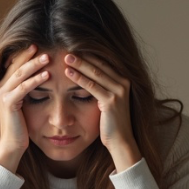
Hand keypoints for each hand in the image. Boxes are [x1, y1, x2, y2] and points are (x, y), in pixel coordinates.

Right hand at [0, 45, 50, 171]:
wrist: (11, 145)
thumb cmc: (21, 126)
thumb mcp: (23, 104)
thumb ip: (26, 90)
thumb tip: (40, 78)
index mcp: (3, 86)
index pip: (14, 64)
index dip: (25, 55)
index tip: (38, 45)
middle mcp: (0, 87)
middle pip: (16, 65)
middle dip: (30, 55)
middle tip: (44, 46)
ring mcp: (3, 95)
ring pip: (20, 74)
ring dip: (35, 64)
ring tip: (48, 57)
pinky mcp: (8, 104)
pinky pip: (24, 88)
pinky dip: (35, 80)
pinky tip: (47, 75)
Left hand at [63, 54, 140, 172]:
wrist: (121, 141)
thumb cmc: (112, 123)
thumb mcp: (108, 102)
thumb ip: (103, 88)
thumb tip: (90, 77)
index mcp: (123, 81)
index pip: (104, 63)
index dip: (89, 55)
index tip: (75, 48)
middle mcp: (123, 83)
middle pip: (100, 65)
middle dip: (83, 56)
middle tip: (67, 49)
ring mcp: (118, 91)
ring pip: (95, 73)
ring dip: (79, 64)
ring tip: (65, 58)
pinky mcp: (111, 101)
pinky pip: (91, 86)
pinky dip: (79, 78)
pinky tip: (68, 73)